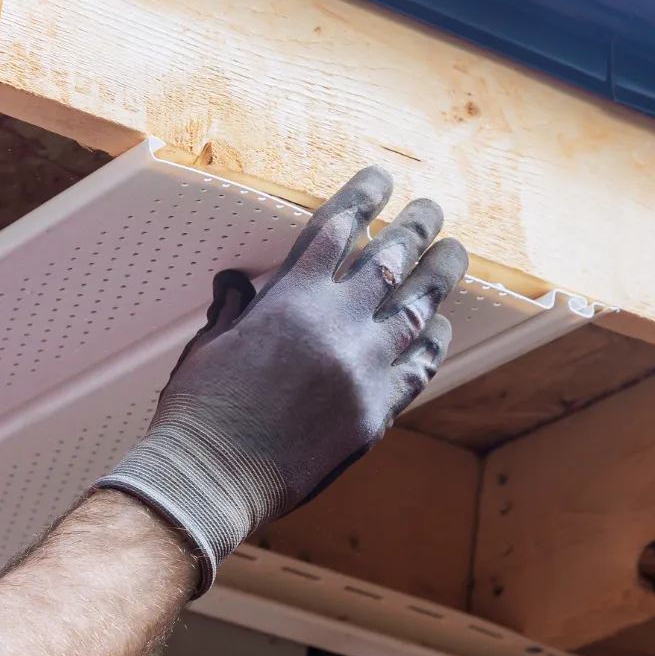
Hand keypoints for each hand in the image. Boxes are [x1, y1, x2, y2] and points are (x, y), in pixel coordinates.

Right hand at [100, 166, 466, 590]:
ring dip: (438, 276)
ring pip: (416, 308)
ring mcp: (364, 368)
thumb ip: (236, 309)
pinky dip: (432, 341)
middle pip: (391, 258)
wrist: (213, 478)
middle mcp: (336, 324)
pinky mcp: (377, 410)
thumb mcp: (210, 344)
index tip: (381, 177)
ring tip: (453, 254)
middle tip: (432, 208)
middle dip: (416, 226)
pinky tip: (440, 326)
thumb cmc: (200, 413)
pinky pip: (418, 366)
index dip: (364, 196)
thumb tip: (238, 284)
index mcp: (290, 297)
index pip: (338, 228)